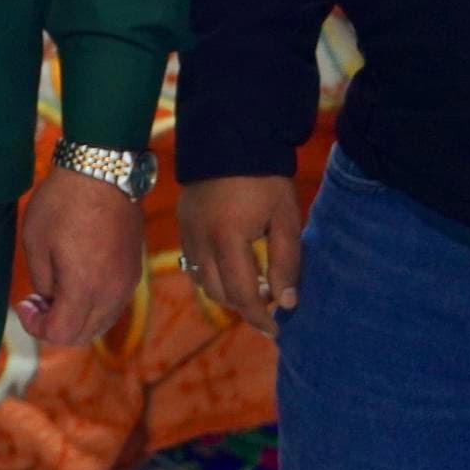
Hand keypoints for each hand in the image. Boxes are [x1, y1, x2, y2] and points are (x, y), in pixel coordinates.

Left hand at [16, 169, 145, 347]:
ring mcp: (127, 283)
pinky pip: (113, 305)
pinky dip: (92, 306)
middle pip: (84, 334)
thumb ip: (43, 281)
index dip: (37, 327)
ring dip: (76, 318)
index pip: (63, 333)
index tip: (24, 305)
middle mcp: (112, 292)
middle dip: (55, 326)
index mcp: (85, 287)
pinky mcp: (133, 272)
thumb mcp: (36, 241)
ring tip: (53, 292)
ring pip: (101, 322)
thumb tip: (48, 300)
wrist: (103, 173)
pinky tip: (75, 283)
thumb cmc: (63, 203)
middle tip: (35, 302)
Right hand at [178, 174, 305, 336]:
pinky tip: (233, 271)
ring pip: (202, 280)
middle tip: (271, 309)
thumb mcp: (285, 219)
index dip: (260, 316)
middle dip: (245, 307)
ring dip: (227, 293)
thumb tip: (286, 303)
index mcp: (228, 239)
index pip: (242, 293)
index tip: (277, 330)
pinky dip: (212, 275)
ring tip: (255, 291)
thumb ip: (286, 263)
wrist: (229, 139)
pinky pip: (193, 263)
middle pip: (218, 292)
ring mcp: (186, 232)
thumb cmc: (265, 179)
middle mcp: (200, 240)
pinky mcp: (182, 224)